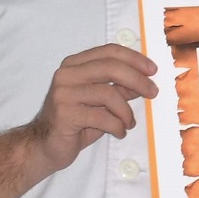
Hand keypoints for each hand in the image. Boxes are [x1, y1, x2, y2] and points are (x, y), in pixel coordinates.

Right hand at [26, 44, 157, 172]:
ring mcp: (63, 93)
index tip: (153, 70)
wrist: (45, 146)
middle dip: (137, 80)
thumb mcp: (101, 103)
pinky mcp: (64, 114)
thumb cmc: (76, 122)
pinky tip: (119, 132)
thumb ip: (118, 89)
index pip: (109, 51)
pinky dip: (117, 126)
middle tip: (153, 92)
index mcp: (74, 64)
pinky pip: (102, 117)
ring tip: (129, 123)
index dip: (134, 58)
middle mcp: (66, 74)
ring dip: (126, 111)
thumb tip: (144, 81)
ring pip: (108, 94)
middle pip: (110, 67)